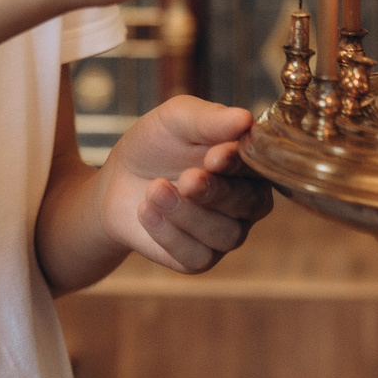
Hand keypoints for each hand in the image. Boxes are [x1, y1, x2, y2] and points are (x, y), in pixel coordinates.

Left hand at [99, 96, 274, 274]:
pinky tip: (146, 210)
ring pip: (225, 234)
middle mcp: (247, 201)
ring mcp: (227, 233)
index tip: (213, 158)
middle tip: (184, 179)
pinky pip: (198, 255)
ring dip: (186, 213)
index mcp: (249, 164)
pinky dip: (169, 233)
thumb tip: (246, 118)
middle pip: (250, 203)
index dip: (238, 165)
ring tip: (153, 190)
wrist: (118, 181)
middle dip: (214, 192)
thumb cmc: (156, 145)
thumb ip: (209, 119)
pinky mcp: (200, 259)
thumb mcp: (176, 120)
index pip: (259, 167)